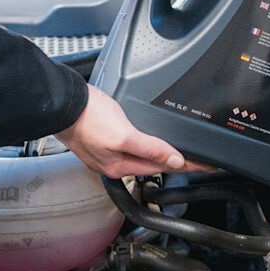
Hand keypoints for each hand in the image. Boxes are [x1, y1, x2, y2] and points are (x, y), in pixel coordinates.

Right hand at [56, 84, 213, 177]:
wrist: (62, 103)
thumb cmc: (87, 118)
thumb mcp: (124, 135)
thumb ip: (150, 149)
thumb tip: (175, 161)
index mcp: (120, 166)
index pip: (164, 167)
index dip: (188, 165)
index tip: (207, 164)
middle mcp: (114, 163)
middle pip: (155, 164)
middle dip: (179, 162)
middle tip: (201, 160)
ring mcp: (107, 152)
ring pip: (144, 156)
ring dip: (163, 155)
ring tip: (183, 155)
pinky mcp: (103, 139)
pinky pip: (133, 146)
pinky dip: (148, 146)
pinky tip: (152, 143)